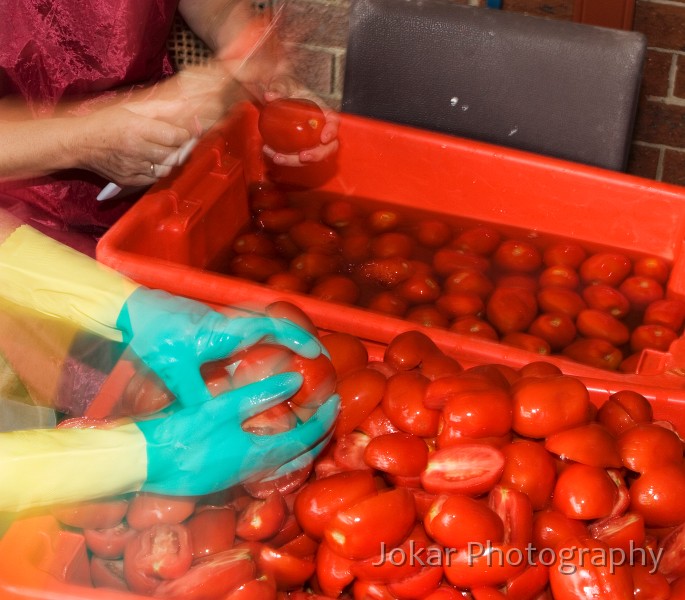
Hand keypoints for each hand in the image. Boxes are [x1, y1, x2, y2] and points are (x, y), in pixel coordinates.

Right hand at [76, 101, 193, 185]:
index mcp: (137, 128)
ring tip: (162, 152)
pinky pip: (154, 179)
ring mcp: (133, 168)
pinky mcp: (129, 180)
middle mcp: (137, 150)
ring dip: (169, 161)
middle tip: (175, 142)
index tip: (183, 132)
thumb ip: (159, 109)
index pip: (175, 137)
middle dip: (180, 148)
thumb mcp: (131, 108)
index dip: (184, 135)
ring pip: (166, 169)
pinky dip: (157, 171)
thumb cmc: (105, 122)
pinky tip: (150, 161)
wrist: (79, 144)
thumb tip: (183, 106)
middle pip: (174, 155)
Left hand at [116, 288, 324, 406]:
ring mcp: (223, 321)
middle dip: (299, 337)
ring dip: (284, 337)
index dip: (296, 338)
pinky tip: (267, 357)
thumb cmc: (154, 336)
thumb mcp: (173, 370)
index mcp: (225, 331)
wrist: (134, 309)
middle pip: (274, 323)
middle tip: (320, 356)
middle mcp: (230, 323)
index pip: (271, 327)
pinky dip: (266, 339)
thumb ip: (195, 395)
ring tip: (301, 357)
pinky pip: (249, 329)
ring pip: (263, 325)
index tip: (317, 351)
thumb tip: (214, 420)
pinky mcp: (215, 325)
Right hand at [136, 373, 339, 495]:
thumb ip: (258, 395)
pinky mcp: (223, 476)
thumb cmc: (180, 436)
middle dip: (318, 435)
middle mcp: (253, 470)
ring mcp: (238, 476)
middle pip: (299, 455)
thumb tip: (296, 381)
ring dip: (300, 444)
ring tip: (308, 424)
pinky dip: (278, 450)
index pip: (306, 438)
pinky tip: (270, 438)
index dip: (323, 419)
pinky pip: (264, 465)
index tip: (336, 401)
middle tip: (329, 413)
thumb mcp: (219, 410)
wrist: (142, 465)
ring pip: (282, 462)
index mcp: (258, 455)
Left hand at [260, 76, 339, 166]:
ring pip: (311, 158)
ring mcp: (315, 146)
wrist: (288, 113)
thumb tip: (268, 96)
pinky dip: (285, 159)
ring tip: (278, 158)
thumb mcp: (289, 96)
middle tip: (302, 156)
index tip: (323, 138)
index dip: (331, 131)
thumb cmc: (295, 104)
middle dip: (316, 155)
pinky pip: (297, 160)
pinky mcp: (304, 153)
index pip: (334, 123)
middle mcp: (324, 134)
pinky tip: (272, 154)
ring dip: (294, 161)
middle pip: (328, 148)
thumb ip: (280, 97)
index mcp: (325, 117)